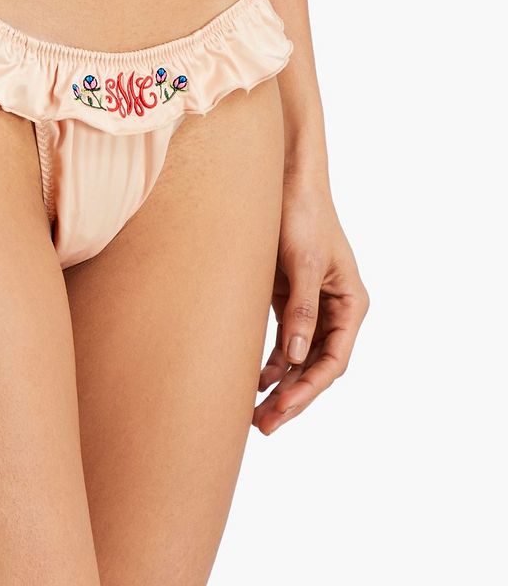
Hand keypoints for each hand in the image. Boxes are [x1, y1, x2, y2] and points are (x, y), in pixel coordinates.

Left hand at [253, 175, 368, 434]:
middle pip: (315, 366)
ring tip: (255, 415)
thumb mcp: (303, 262)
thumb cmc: (301, 214)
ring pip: (298, 359)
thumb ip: (301, 309)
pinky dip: (270, 362)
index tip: (283, 409)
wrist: (284, 178)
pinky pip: (283, 340)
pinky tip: (254, 381)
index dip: (308, 389)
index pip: (333, 360)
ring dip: (280, 386)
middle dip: (293, 397)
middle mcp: (335, 309)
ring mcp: (311, 305)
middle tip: (264, 425)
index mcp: (350, 303)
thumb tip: (293, 358)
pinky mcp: (289, 297)